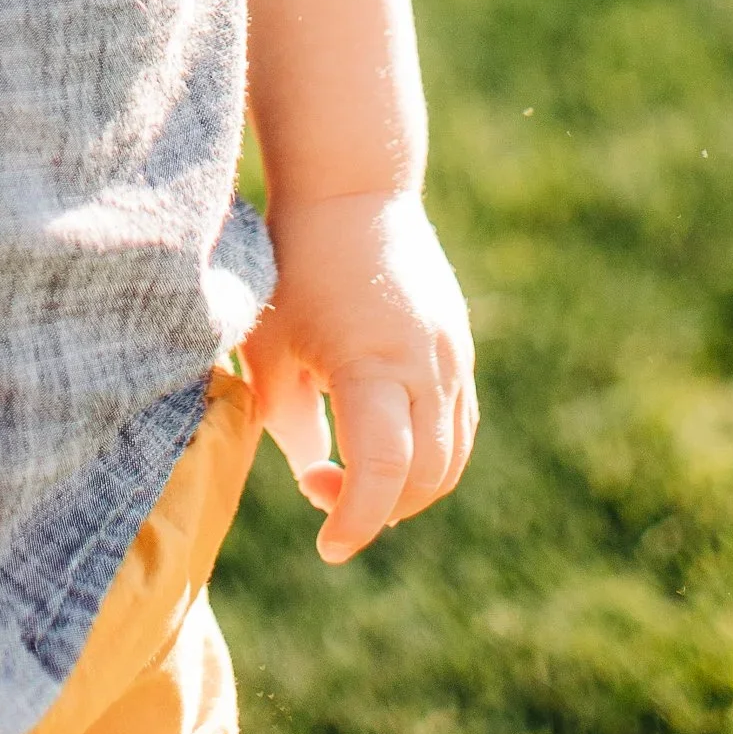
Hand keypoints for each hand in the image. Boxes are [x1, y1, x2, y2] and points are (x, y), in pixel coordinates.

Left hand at [244, 188, 476, 559]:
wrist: (351, 188)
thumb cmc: (295, 263)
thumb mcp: (272, 344)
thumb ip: (288, 421)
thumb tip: (315, 474)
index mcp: (373, 363)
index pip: (383, 472)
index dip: (356, 520)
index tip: (327, 546)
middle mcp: (426, 366)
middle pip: (424, 478)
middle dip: (377, 508)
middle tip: (320, 493)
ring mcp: (452, 357)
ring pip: (450, 459)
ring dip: (407, 489)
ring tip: (348, 474)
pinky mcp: (460, 349)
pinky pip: (459, 425)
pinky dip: (428, 456)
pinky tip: (380, 442)